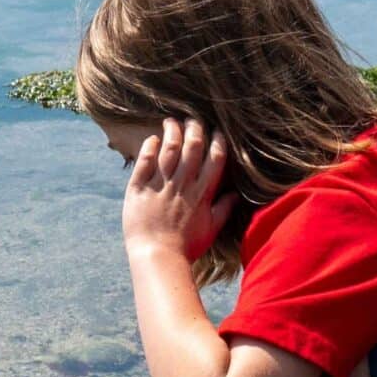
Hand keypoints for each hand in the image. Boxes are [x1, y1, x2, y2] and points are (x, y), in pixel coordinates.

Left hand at [122, 117, 234, 263]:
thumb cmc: (186, 247)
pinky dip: (149, 148)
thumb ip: (224, 209)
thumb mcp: (211, 229)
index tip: (217, 131)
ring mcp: (160, 185)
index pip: (215, 159)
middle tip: (193, 119)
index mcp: (201, 193)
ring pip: (169, 149)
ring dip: (172, 131)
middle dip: (195, 128)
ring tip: (171, 121)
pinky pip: (144, 162)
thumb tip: (237, 194)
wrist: (157, 257)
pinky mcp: (139, 189)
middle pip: (192, 147)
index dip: (217, 141)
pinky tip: (153, 139)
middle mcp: (182, 185)